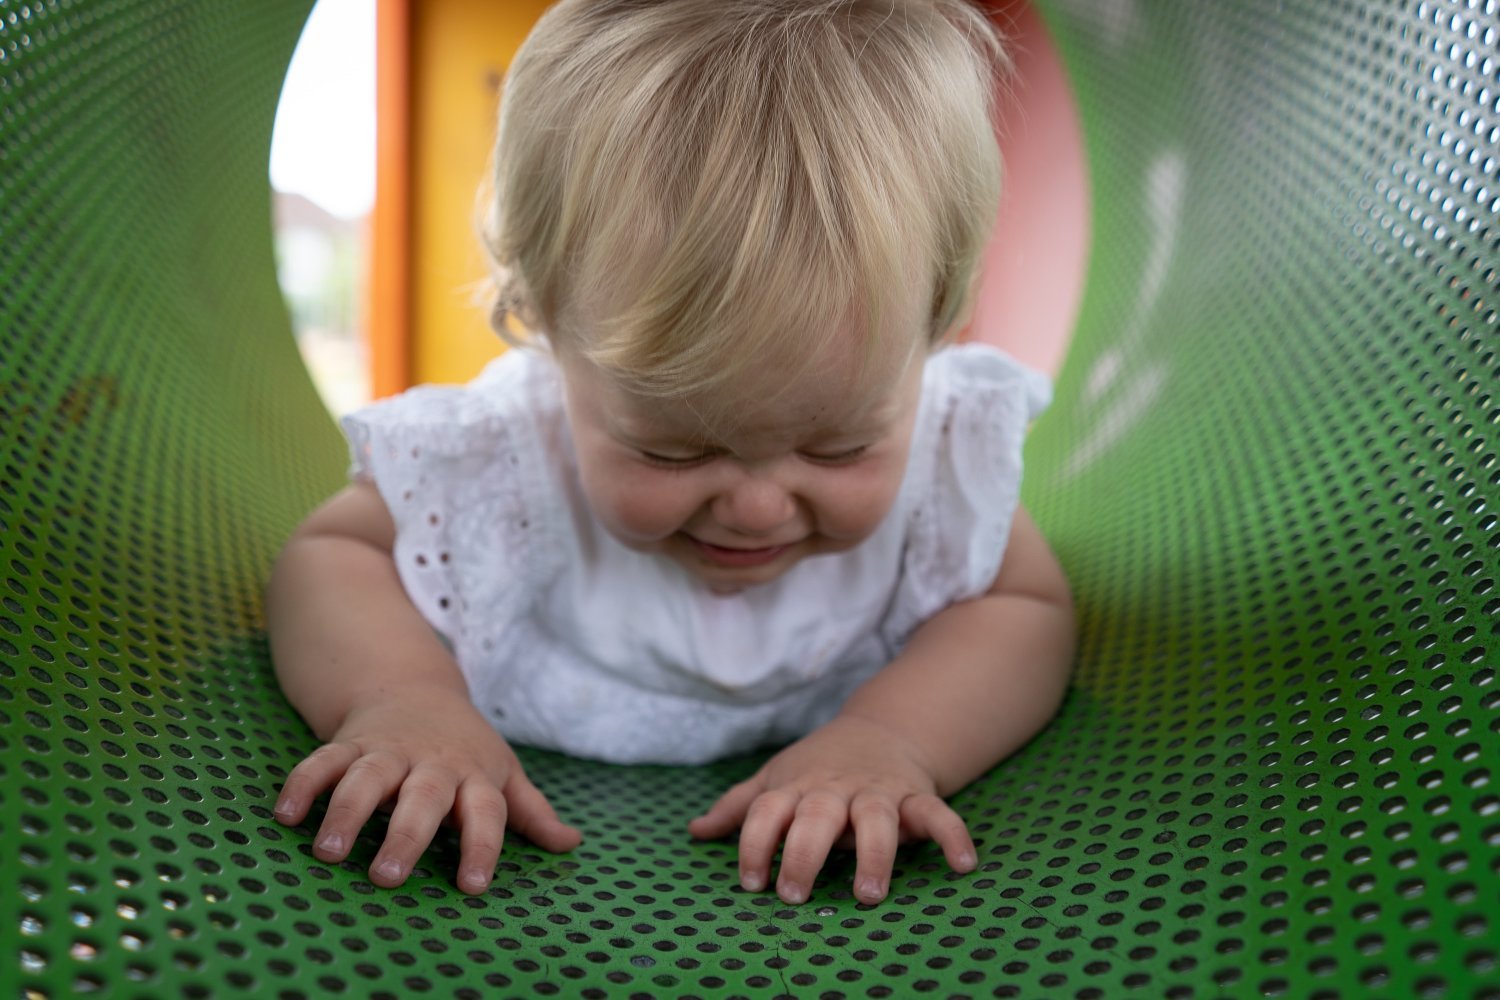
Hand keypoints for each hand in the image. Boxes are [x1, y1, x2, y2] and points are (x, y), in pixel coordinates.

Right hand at [272, 686, 580, 893]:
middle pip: (423, 797)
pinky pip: (322, 761)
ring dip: (345, 812)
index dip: (482, 847)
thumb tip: (571, 843)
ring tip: (328, 852)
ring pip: (366, 778)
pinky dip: (303, 785)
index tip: (473, 887)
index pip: (485, 812)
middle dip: (406, 835)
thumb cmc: (464, 746)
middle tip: (388, 876)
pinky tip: (285, 815)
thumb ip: (531, 811)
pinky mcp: (349, 744)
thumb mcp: (502, 772)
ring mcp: (387, 751)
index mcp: (474, 775)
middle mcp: (431, 764)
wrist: (413, 686)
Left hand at [688, 716, 976, 904]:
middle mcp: (835, 789)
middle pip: (816, 816)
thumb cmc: (818, 768)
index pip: (767, 812)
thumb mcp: (776, 780)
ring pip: (876, 818)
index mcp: (796, 787)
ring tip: (868, 894)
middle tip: (792, 895)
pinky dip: (953, 835)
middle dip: (803, 854)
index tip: (750, 882)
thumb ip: (739, 808)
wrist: (880, 730)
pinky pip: (938, 813)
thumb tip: (695, 831)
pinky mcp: (915, 797)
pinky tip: (963, 865)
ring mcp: (877, 792)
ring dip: (873, 855)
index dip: (753, 844)